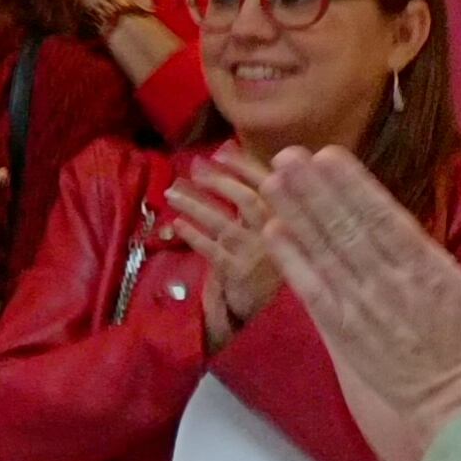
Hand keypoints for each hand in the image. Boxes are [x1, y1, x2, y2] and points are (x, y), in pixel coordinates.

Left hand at [162, 154, 283, 340]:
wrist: (266, 312)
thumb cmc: (263, 263)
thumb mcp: (266, 227)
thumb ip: (252, 193)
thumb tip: (227, 148)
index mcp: (289, 219)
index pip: (270, 187)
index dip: (244, 166)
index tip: (220, 152)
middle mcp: (279, 236)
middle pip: (249, 201)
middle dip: (219, 182)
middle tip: (194, 169)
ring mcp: (258, 257)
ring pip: (225, 225)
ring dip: (196, 205)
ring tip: (171, 193)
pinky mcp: (239, 275)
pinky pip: (212, 251)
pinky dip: (194, 236)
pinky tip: (176, 224)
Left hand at [261, 154, 460, 460]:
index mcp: (430, 269)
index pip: (384, 217)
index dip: (353, 186)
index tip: (329, 155)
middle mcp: (390, 284)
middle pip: (346, 228)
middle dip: (315, 189)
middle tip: (287, 154)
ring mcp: (362, 309)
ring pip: (324, 253)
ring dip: (297, 215)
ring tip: (273, 180)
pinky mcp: (344, 334)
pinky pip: (312, 291)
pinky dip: (291, 261)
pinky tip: (273, 233)